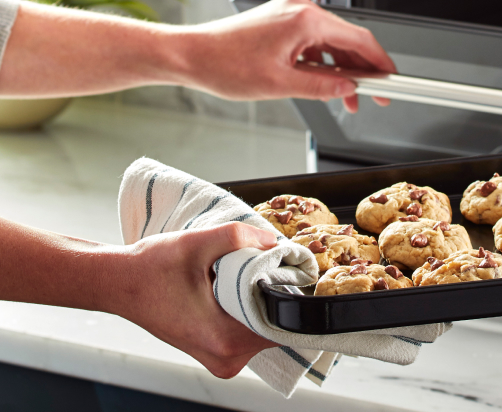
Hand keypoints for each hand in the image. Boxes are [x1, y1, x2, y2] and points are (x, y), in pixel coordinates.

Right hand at [111, 223, 279, 378]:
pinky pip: (249, 334)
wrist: (118, 283)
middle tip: (260, 269)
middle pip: (276, 328)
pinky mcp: (216, 353)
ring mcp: (221, 360)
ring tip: (240, 280)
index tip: (282, 270)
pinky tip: (232, 292)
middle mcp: (225, 359)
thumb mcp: (196, 242)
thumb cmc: (150, 267)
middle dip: (274, 297)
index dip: (288, 293)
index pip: (282, 323)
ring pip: (264, 331)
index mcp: (223, 339)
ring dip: (261, 304)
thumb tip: (274, 242)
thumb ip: (238, 237)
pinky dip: (248, 313)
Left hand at [178, 0, 396, 112]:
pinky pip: (315, 41)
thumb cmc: (224, 64)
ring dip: (342, 70)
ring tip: (347, 98)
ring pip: (332, 42)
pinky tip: (326, 83)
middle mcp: (300, 8)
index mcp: (304, 18)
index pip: (358, 39)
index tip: (393, 80)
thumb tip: (349, 89)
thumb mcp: (280, 84)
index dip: (380, 63)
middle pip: (348, 39)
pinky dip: (324, 63)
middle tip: (375, 96)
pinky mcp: (282, 21)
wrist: (190, 54)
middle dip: (363, 70)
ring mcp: (291, 13)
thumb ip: (322, 86)